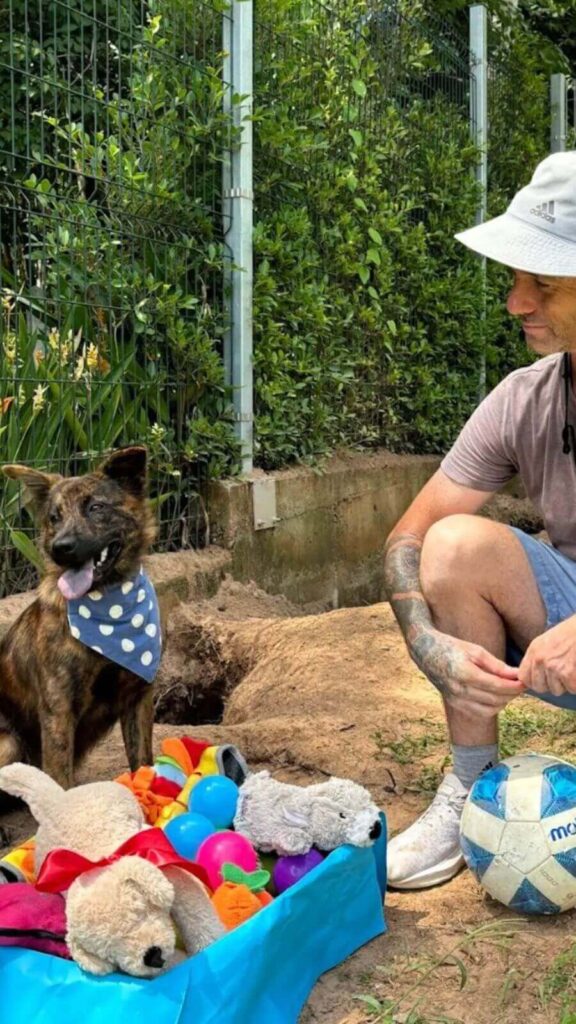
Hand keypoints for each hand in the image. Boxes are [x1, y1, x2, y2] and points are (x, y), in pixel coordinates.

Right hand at [409, 627, 523, 718]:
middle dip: (512, 693)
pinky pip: (479, 713)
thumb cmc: (451, 647)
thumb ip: (496, 665)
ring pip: (489, 710)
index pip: (497, 686)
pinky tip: (497, 697)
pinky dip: (492, 708)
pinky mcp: (455, 704)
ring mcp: (456, 699)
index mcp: (465, 673)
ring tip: (509, 690)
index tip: (525, 681)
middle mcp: (459, 690)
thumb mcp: (475, 650)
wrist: (425, 652)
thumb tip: (516, 675)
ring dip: (503, 702)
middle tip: (521, 684)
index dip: (515, 686)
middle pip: (495, 699)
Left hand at [518, 617, 575, 695]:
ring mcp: (553, 667)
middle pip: (539, 687)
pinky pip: (571, 689)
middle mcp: (540, 659)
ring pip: (556, 690)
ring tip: (571, 667)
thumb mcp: (546, 642)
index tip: (544, 679)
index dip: (534, 682)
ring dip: (565, 684)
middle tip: (562, 672)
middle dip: (551, 684)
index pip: (523, 677)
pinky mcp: (567, 673)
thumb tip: (527, 682)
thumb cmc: (570, 635)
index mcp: (534, 651)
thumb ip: (536, 660)